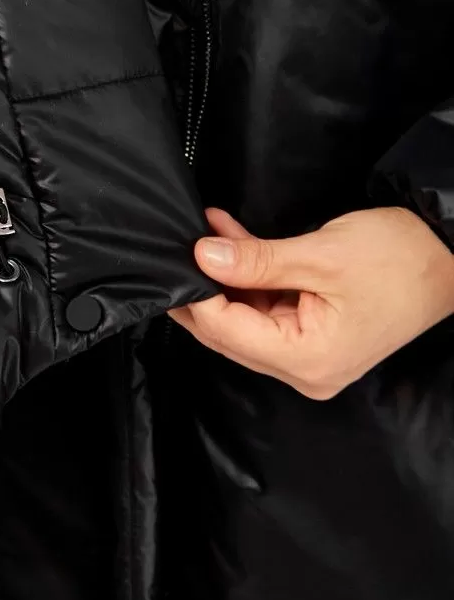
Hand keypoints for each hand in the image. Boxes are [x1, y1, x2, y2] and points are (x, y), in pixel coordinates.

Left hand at [167, 203, 453, 396]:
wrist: (448, 254)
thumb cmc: (397, 259)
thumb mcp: (320, 255)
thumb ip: (258, 261)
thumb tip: (203, 256)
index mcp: (307, 361)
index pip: (229, 332)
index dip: (195, 296)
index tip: (173, 258)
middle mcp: (305, 370)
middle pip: (232, 332)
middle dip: (204, 287)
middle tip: (177, 246)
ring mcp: (310, 354)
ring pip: (247, 316)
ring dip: (225, 274)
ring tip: (206, 230)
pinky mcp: (316, 332)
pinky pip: (269, 306)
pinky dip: (251, 275)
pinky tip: (229, 237)